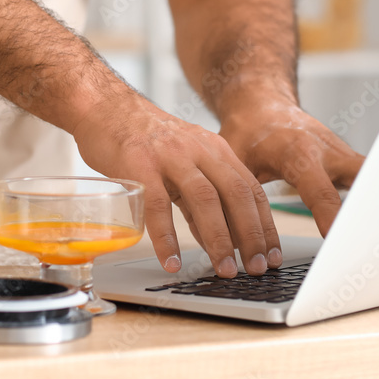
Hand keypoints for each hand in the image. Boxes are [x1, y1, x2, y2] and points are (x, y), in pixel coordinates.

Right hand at [71, 93, 280, 276]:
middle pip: (236, 194)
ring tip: (224, 270)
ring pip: (204, 199)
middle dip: (251, 235)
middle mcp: (199, 150)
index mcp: (215, 150)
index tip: (272, 256)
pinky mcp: (140, 165)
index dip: (266, 225)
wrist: (107, 108)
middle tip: (256, 268)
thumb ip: (200, 200)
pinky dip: (166, 237)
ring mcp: (170, 156)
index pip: (251, 190)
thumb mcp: (183, 164)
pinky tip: (171, 260)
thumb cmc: (145, 141)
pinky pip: (157, 206)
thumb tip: (216, 240)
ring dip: (219, 239)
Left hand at [219, 97, 364, 236]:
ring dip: (378, 204)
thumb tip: (229, 238)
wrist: (263, 107)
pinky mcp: (349, 162)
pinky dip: (373, 199)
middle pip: (360, 183)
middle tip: (372, 243)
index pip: (320, 192)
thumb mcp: (234, 164)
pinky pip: (369, 180)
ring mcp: (342, 156)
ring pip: (372, 179)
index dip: (330, 218)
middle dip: (369, 211)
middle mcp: (327, 153)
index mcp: (298, 154)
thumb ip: (234, 198)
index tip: (338, 241)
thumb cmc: (247, 133)